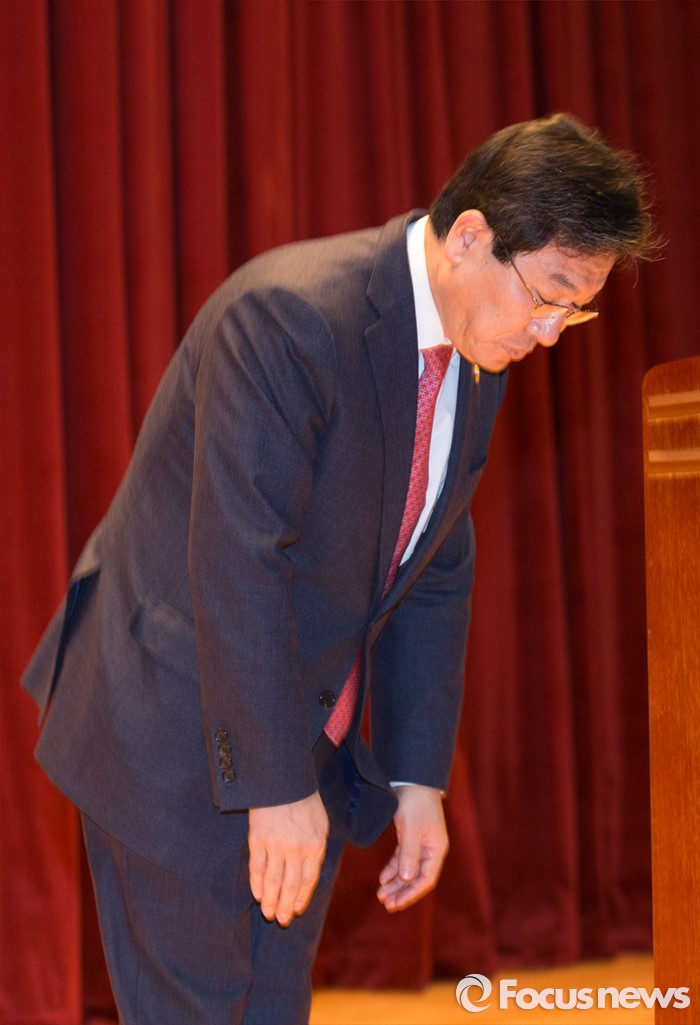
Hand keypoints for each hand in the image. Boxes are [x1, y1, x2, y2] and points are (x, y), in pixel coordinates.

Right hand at [248, 791, 327, 925]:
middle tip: (281, 920)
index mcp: (315, 845)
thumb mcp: (321, 823)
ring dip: (270, 901)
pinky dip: (256, 884)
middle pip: (290, 886)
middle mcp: (296, 849)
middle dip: (285, 906)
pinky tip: (257, 895)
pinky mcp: (257, 839)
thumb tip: (310, 872)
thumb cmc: (304, 801)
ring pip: (272, 881)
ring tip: (268, 914)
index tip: (296, 911)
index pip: (308, 881)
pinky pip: (257, 868)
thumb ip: (316, 848)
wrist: (283, 780)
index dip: (301, 899)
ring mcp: (275, 845)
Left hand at [376, 785, 447, 911]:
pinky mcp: (410, 839)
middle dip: (402, 892)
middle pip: (416, 878)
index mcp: (436, 850)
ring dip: (395, 884)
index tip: (397, 903)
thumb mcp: (412, 827)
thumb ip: (409, 853)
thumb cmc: (416, 802)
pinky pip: (401, 860)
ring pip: (407, 871)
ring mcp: (420, 845)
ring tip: (381, 896)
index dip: (412, 893)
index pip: (426, 879)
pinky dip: (392, 870)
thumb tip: (406, 878)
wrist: (412, 781)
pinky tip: (382, 879)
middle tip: (386, 905)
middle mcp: (430, 850)